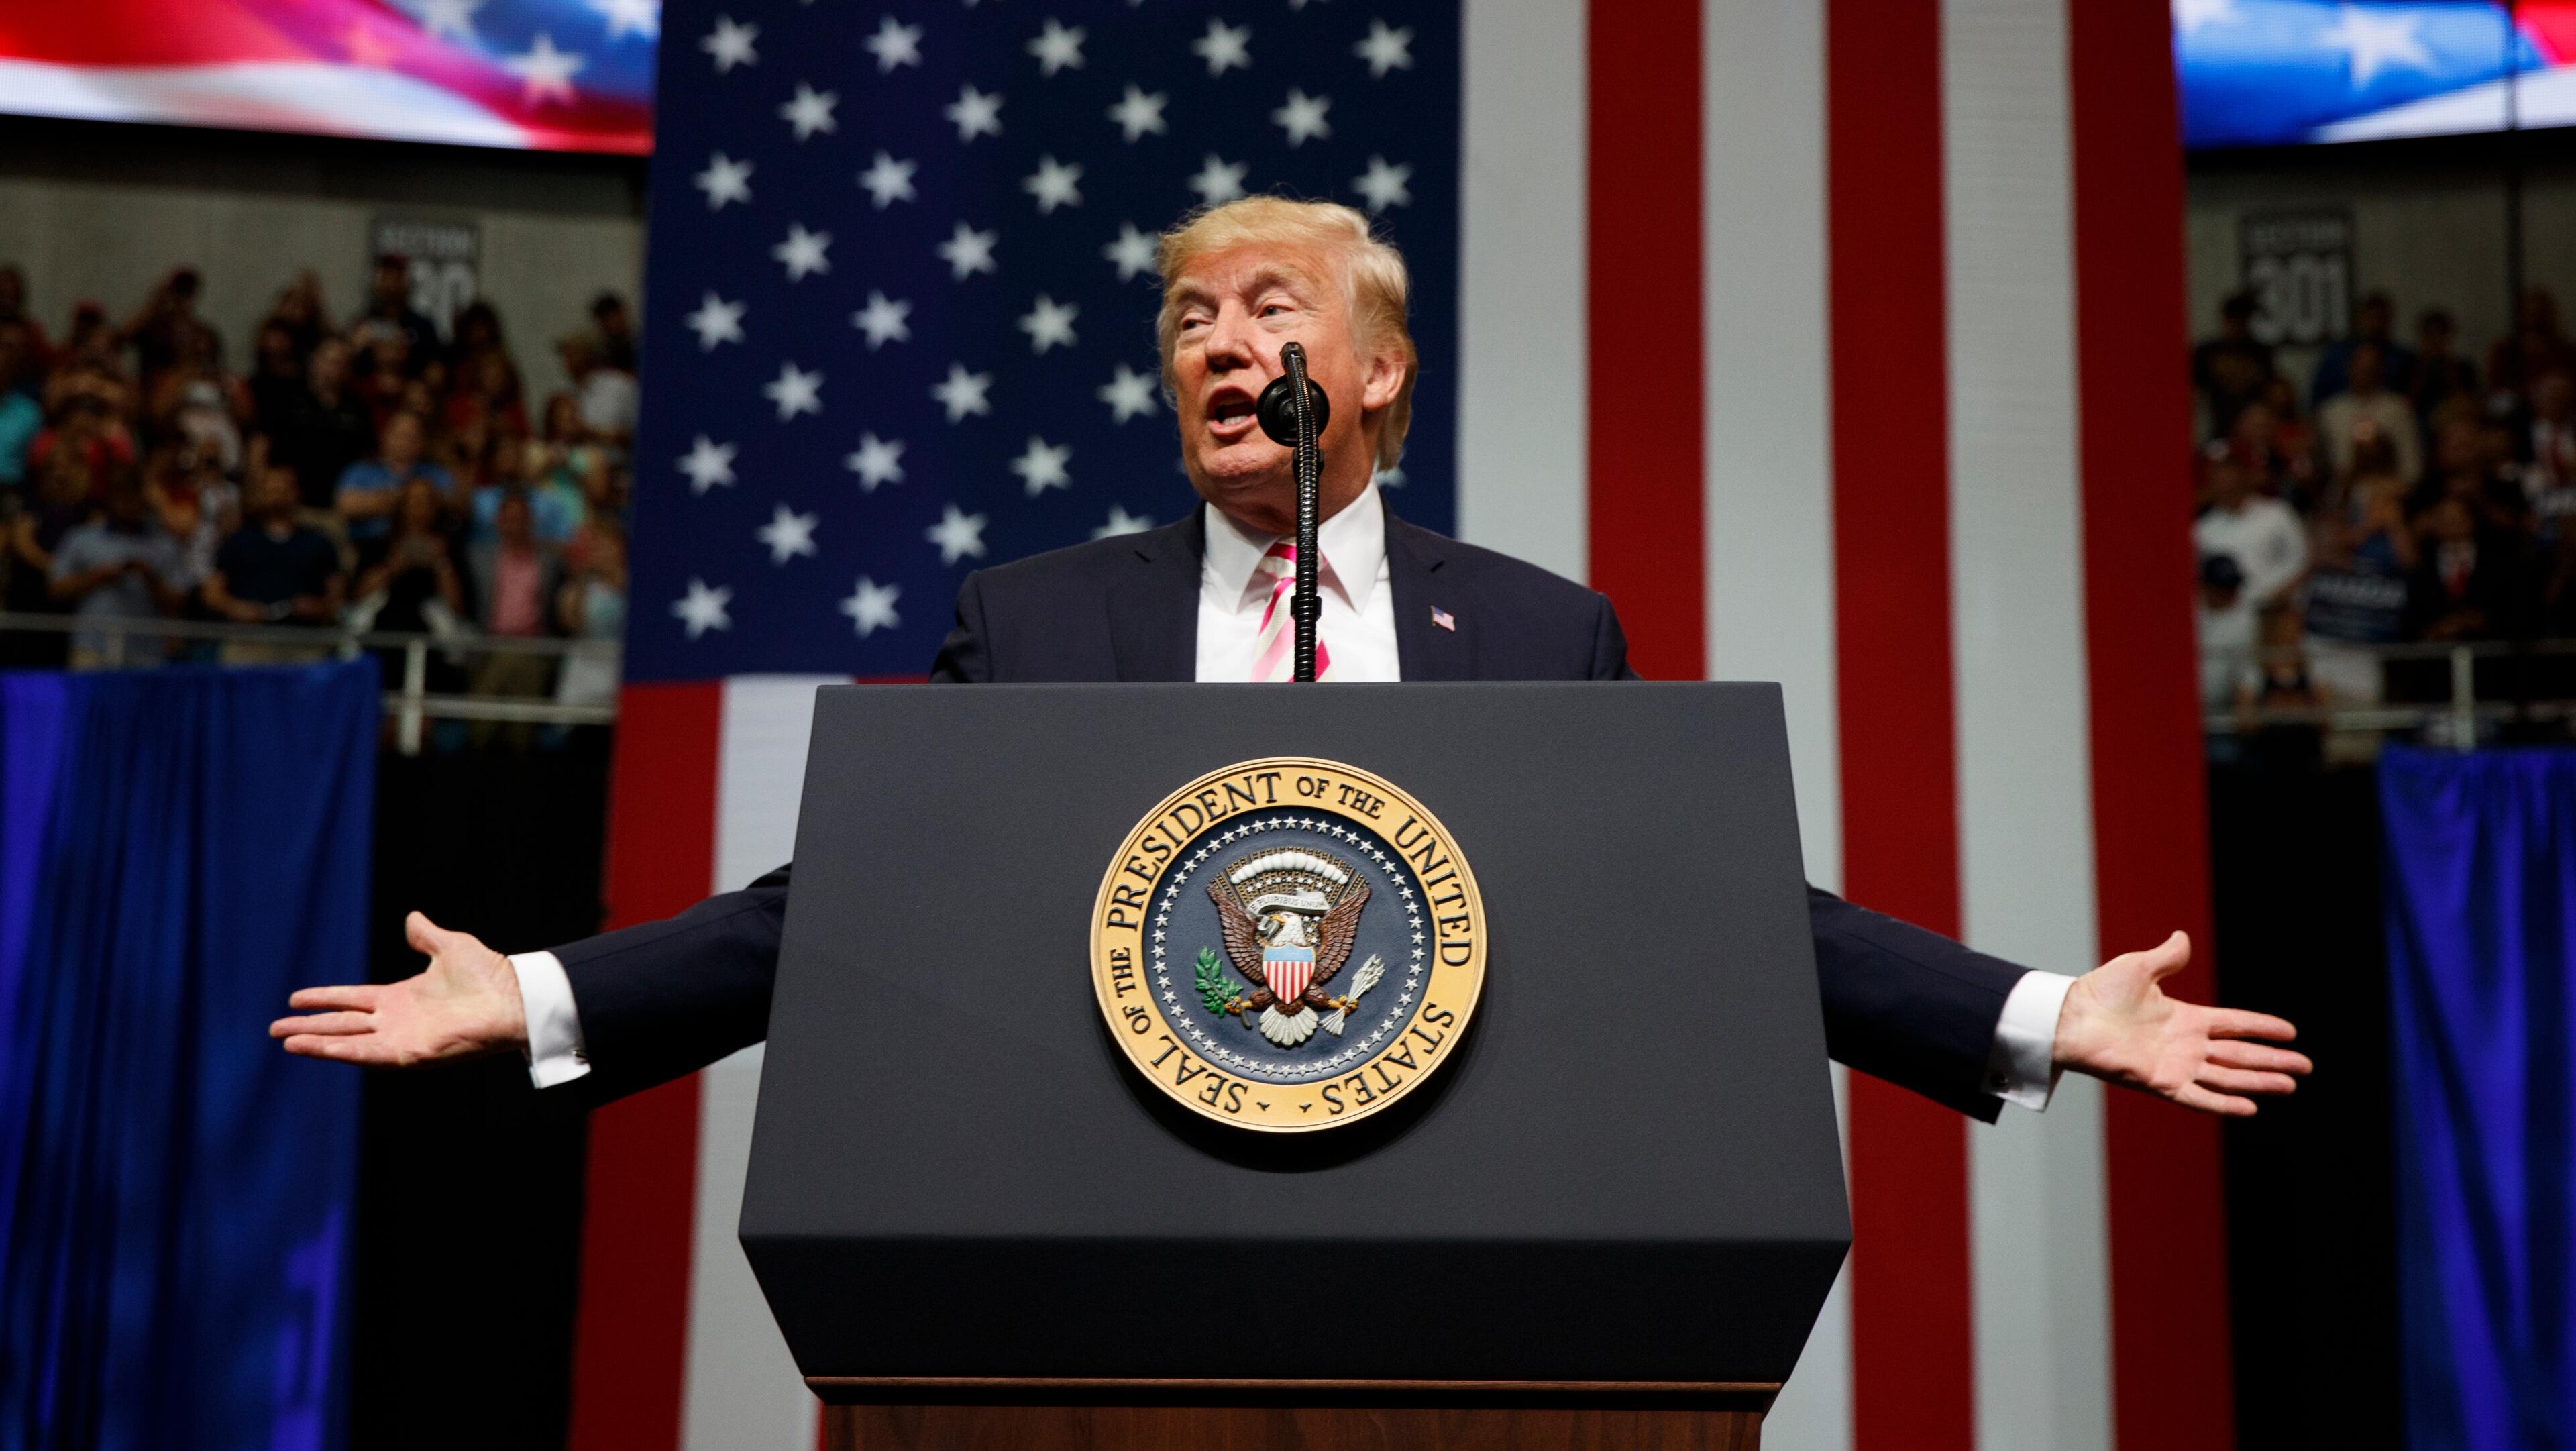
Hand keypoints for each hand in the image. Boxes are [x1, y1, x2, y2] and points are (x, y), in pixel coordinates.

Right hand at [270, 911, 526, 1066]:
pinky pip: (367, 1054)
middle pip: (342, 1023)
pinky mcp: (409, 1052)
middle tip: (275, 1028)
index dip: (325, 999)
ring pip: (348, 1041)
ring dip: (316, 1041)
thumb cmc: (490, 975)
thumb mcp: (450, 946)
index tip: (295, 998)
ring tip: (285, 1039)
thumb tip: (412, 918)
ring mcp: (401, 1037)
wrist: (514, 997)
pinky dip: (339, 1051)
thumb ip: (426, 936)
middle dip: (309, 1026)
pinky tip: (313, 1048)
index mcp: (401, 997)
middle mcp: (396, 1020)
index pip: (352, 999)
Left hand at [2052, 931, 2309, 1115]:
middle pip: (2239, 1055)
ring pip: (2227, 1077)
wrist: (2070, 1017)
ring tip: (2289, 1085)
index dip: (2262, 1027)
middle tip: (2305, 1067)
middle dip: (2272, 1060)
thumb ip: (2166, 957)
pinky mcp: (2160, 1082)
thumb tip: (2182, 937)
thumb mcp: (2139, 967)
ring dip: (2258, 1082)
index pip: (2234, 1025)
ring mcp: (2175, 1065)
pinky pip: (2198, 1096)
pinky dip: (2223, 1103)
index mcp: (2185, 1018)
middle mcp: (2186, 1045)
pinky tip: (2250, 1107)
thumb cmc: (2099, 992)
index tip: (2290, 1031)